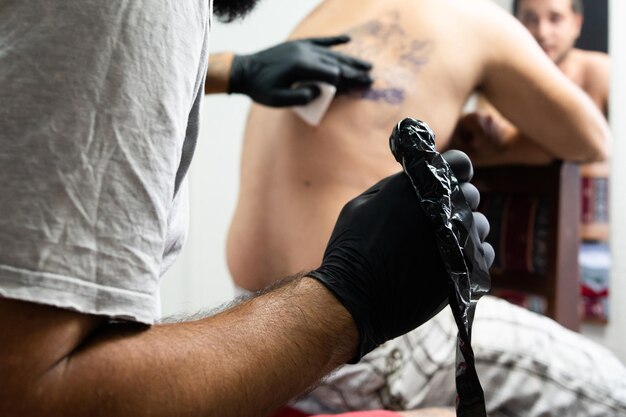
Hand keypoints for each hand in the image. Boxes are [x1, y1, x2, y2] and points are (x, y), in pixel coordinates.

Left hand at [228, 35, 372, 106]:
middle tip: (371, 77)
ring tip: (366, 64)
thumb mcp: (278, 100)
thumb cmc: (261, 89)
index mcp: (302, 67)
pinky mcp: (298, 44)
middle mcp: (305, 54)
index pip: (333, 75)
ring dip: (350, 59)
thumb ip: (300, 98)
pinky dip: (335, 41)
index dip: (349, 82)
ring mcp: (302, 47)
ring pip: (332, 53)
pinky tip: (348, 40)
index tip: (363, 86)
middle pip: (337, 63)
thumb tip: (318, 92)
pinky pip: (320, 41)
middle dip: (355, 71)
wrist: (245, 71)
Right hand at [308, 151, 493, 361]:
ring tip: (440, 244)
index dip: (455, 170)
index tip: (447, 181)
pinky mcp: (466, 270)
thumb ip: (394, 187)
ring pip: (480, 225)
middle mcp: (445, 210)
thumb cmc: (351, 249)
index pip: (460, 162)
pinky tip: (450, 261)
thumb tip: (412, 180)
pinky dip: (471, 256)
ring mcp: (459, 240)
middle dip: (457, 202)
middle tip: (436, 217)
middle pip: (471, 194)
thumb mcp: (361, 204)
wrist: (356, 299)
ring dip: (465, 231)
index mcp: (419, 187)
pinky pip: (485, 255)